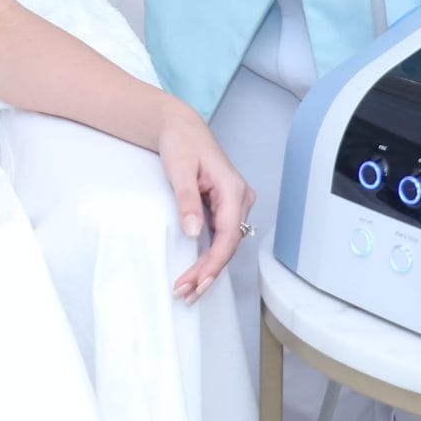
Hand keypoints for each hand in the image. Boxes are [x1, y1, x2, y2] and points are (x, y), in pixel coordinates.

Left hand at [156, 105, 253, 303]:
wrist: (180, 128)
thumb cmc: (181, 142)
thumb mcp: (179, 169)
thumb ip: (187, 200)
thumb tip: (193, 232)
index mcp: (233, 189)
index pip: (228, 235)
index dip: (213, 263)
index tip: (196, 282)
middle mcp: (240, 199)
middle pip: (228, 245)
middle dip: (208, 272)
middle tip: (186, 292)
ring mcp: (235, 204)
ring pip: (225, 244)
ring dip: (208, 268)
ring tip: (188, 289)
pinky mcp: (225, 207)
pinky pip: (220, 237)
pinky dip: (208, 255)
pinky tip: (196, 271)